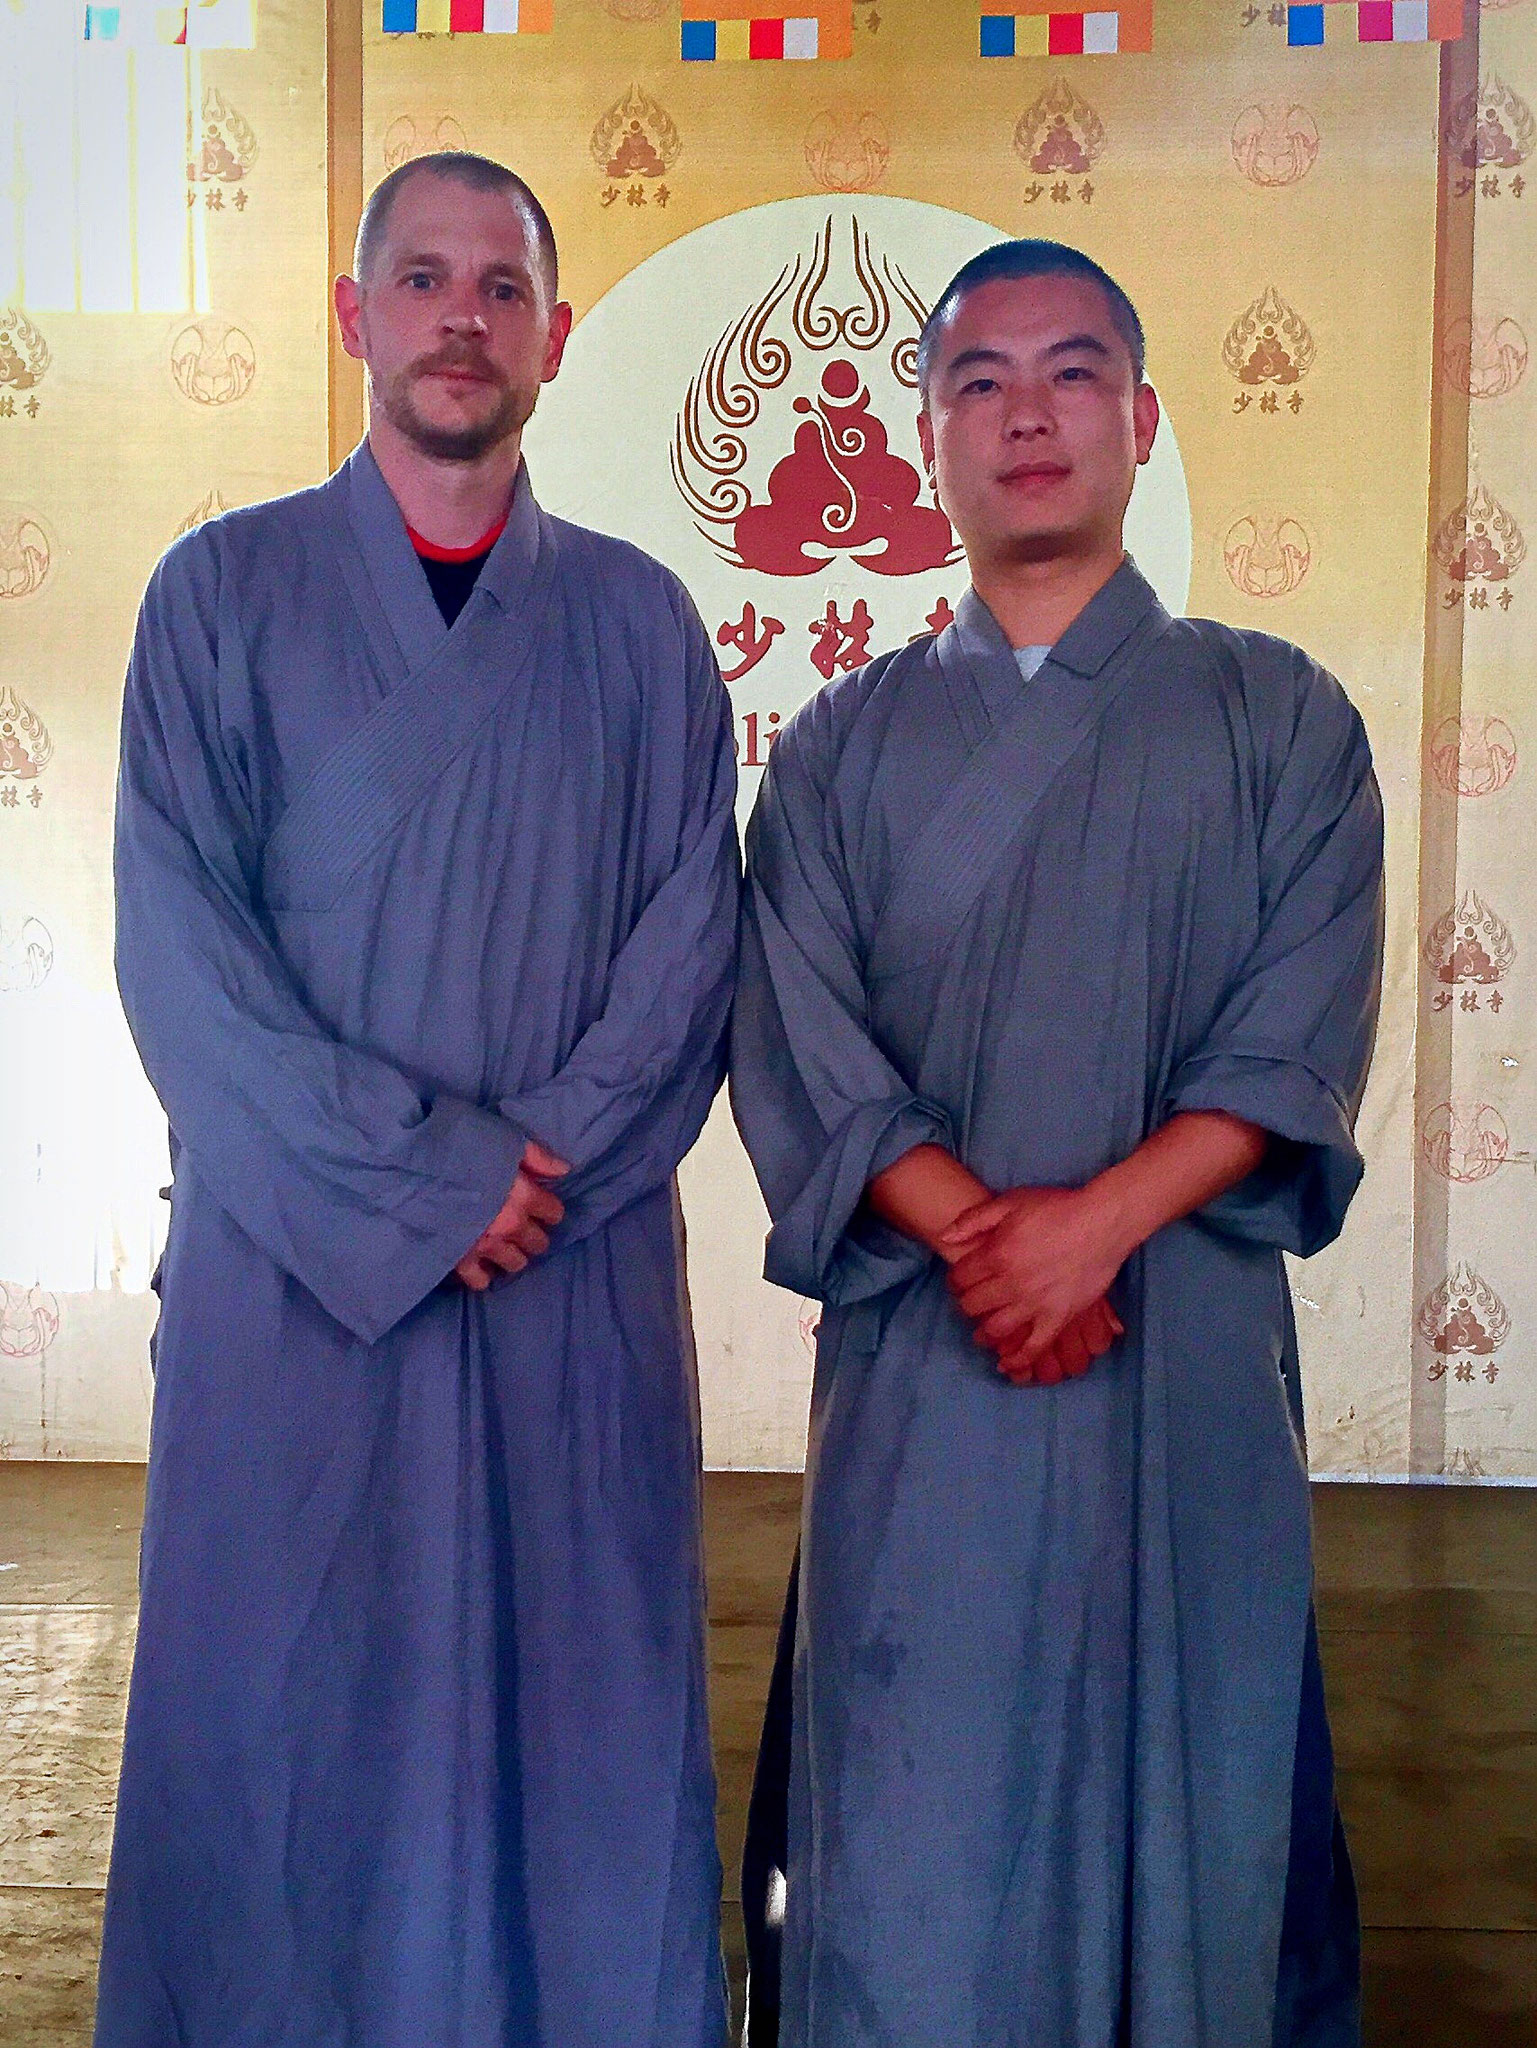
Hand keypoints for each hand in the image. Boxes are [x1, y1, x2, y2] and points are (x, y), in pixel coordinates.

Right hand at [454, 1140, 569, 1291]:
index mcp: (522, 1196)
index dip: (548, 1208)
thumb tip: (564, 1170)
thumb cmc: (460, 1148)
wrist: (416, 1168)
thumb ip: (536, 1157)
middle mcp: (509, 1225)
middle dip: (533, 1234)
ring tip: (504, 1244)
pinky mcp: (460, 1259)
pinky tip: (480, 1261)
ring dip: (513, 1254)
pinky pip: (481, 1280)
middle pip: (538, 1243)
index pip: (553, 1213)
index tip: (540, 1204)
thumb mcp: (503, 1141)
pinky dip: (483, 1273)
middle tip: (522, 1226)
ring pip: (515, 1263)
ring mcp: (486, 1245)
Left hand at [940, 1183, 1129, 1382]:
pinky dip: (1018, 1359)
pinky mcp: (1058, 1318)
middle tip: (972, 1302)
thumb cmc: (1056, 1208)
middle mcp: (1011, 1283)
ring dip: (984, 1333)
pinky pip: (1034, 1347)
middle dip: (967, 1304)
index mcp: (996, 1254)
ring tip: (983, 1332)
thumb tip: (944, 1236)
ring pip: (996, 1329)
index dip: (955, 1280)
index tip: (960, 1282)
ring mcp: (1035, 1304)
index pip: (960, 1278)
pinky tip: (1007, 1364)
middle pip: (973, 1305)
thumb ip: (973, 1219)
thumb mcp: (1010, 1202)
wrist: (1101, 1223)